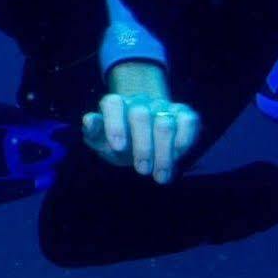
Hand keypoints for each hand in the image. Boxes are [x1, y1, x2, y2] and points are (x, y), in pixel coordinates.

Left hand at [83, 72, 199, 184]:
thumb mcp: (101, 141)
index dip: (115, 123)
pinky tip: (178, 156)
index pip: (113, 104)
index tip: (118, 148)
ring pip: (165, 123)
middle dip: (142, 147)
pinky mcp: (183, 113)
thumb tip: (89, 120)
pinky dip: (184, 140)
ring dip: (163, 152)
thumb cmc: (118, 141)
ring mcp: (162, 106)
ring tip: (160, 175)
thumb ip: (93, 133)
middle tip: (142, 170)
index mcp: (115, 104)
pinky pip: (188, 121)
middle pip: (141, 115)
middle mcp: (139, 102)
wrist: (141, 137)